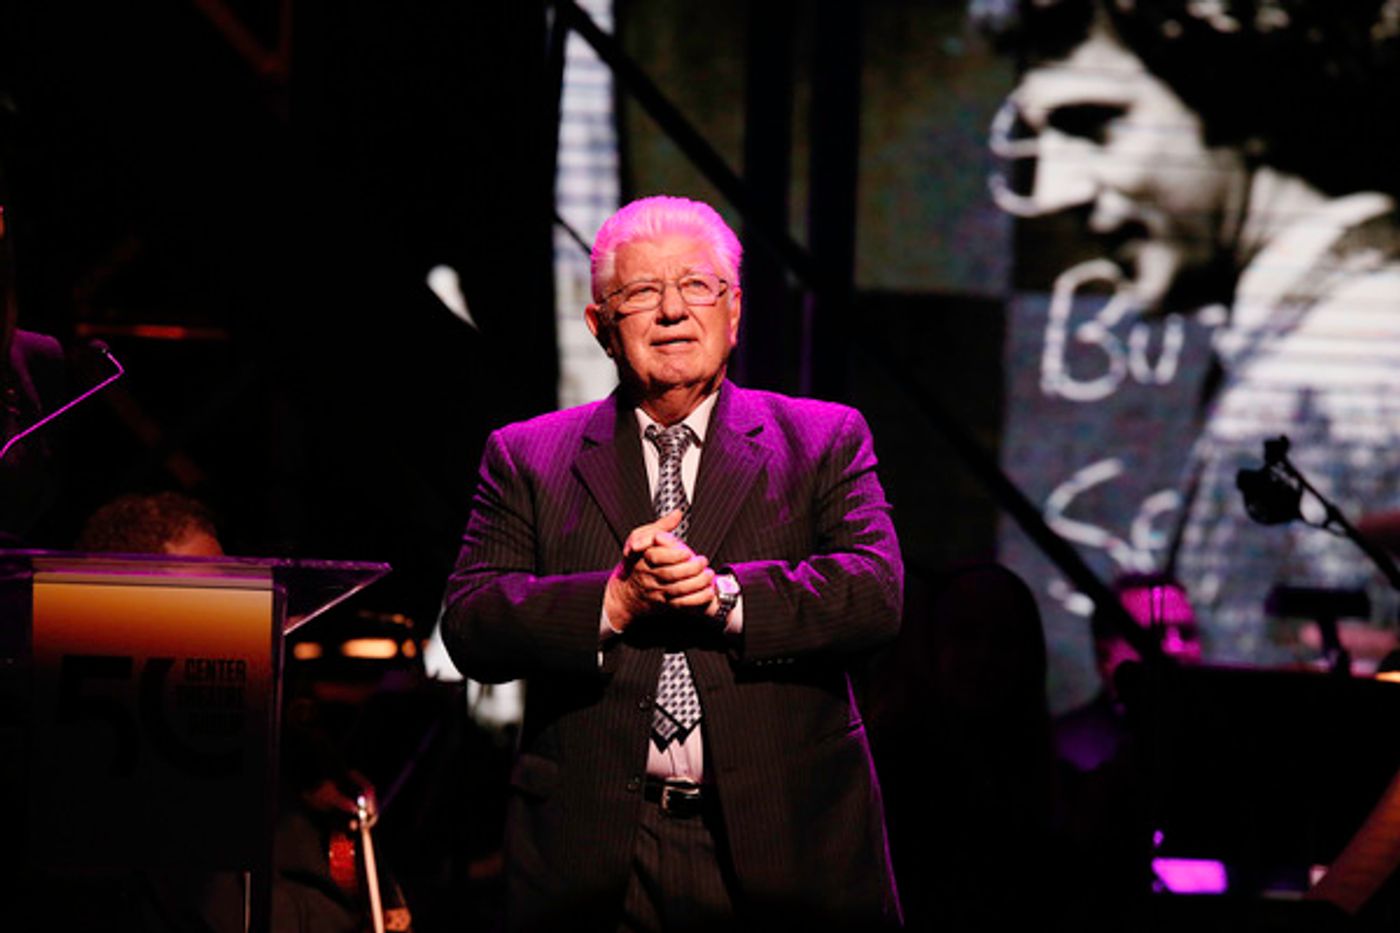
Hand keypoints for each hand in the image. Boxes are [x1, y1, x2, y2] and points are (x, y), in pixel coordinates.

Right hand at [604, 509, 716, 630]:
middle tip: (703, 561)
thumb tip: (678, 514)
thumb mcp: (644, 539)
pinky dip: (696, 599)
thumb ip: (662, 527)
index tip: (687, 551)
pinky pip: (681, 605)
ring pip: (677, 590)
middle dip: (689, 568)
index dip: (674, 555)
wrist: (628, 594)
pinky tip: (708, 592)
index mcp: (643, 559)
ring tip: (708, 575)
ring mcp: (657, 592)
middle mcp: (649, 577)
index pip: (656, 557)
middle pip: (669, 574)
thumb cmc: (639, 562)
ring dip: (696, 583)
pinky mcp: (666, 604)